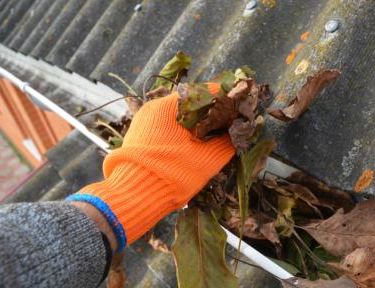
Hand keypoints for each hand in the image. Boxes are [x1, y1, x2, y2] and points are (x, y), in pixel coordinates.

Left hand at [67, 83, 233, 251]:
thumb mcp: (208, 159)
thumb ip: (228, 141)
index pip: (206, 91)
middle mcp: (155, 107)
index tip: (241, 110)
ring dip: (199, 124)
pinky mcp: (141, 136)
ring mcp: (145, 121)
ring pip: (180, 116)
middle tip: (230, 126)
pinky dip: (184, 133)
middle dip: (213, 113)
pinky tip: (195, 147)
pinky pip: (168, 127)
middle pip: (193, 103)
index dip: (227, 100)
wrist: (133, 198)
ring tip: (215, 138)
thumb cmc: (173, 175)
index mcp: (170, 105)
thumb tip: (240, 130)